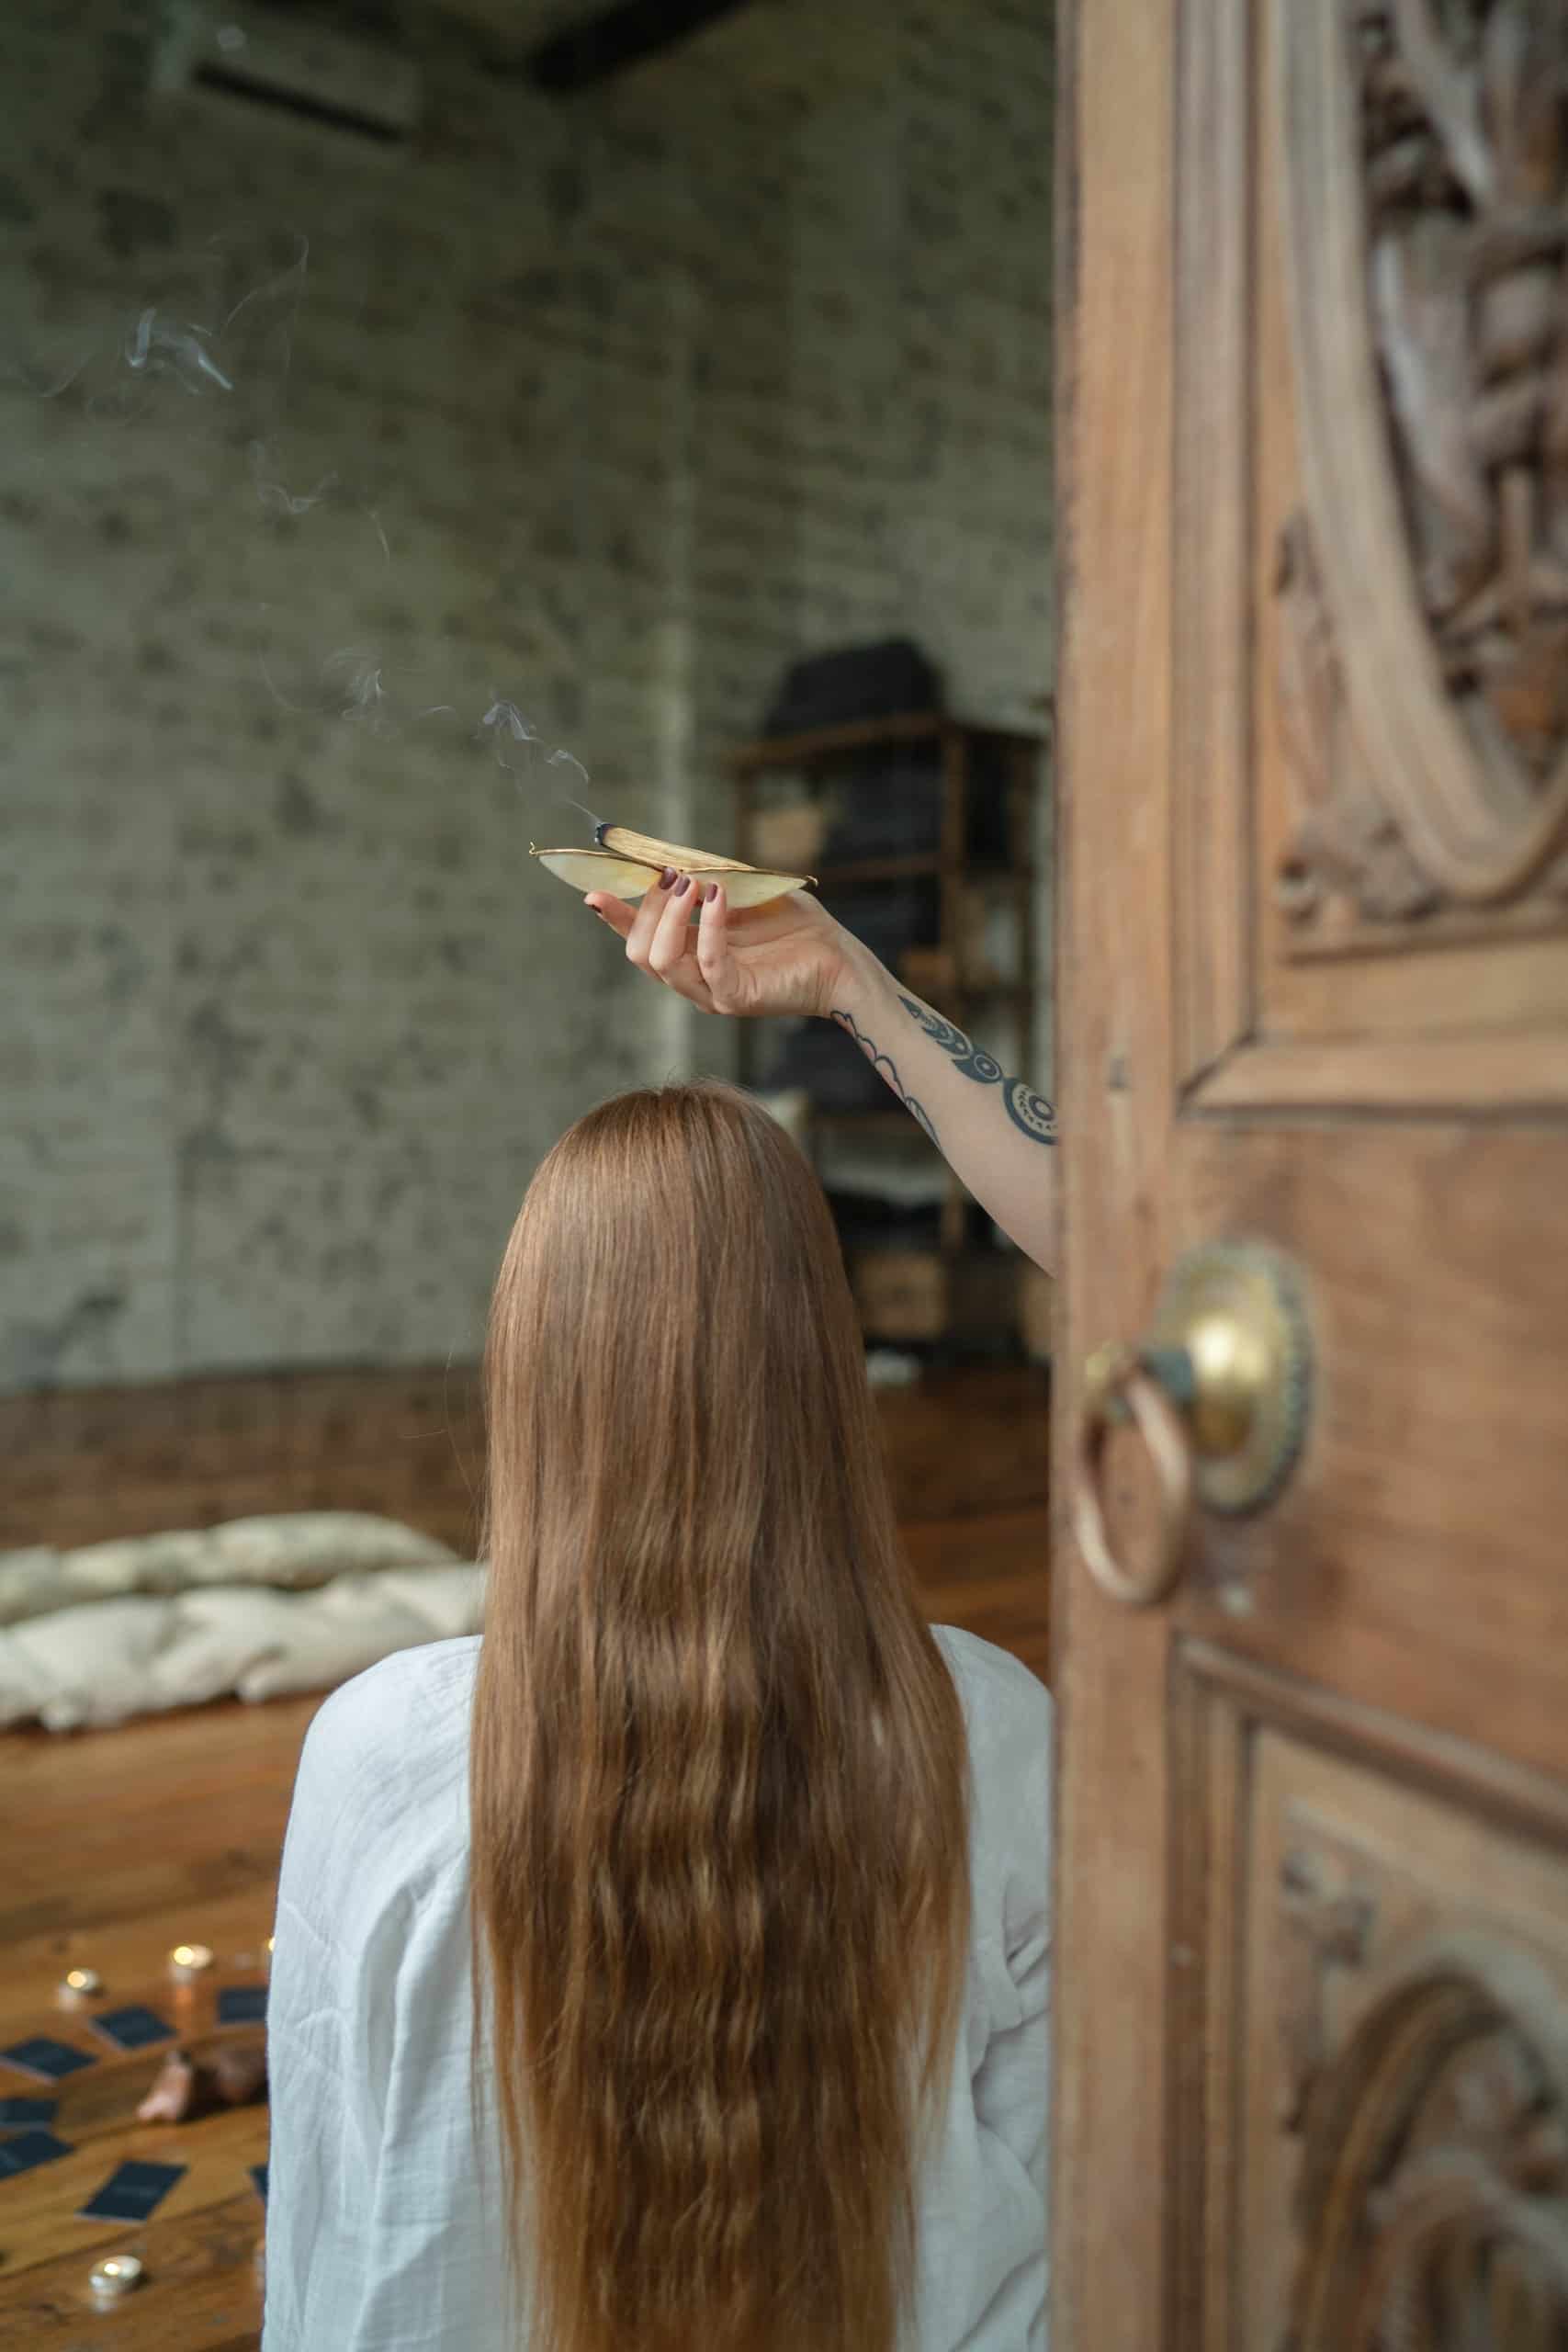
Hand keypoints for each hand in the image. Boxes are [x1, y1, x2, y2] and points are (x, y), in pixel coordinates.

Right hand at [585, 871, 857, 1019]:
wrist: (839, 958)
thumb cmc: (795, 926)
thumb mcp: (743, 891)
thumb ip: (708, 879)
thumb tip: (669, 856)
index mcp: (688, 953)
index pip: (638, 939)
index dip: (614, 916)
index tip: (593, 890)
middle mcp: (693, 978)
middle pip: (639, 952)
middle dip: (645, 909)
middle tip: (671, 876)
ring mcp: (712, 992)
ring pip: (661, 961)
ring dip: (670, 915)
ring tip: (692, 883)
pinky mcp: (737, 998)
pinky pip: (707, 962)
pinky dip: (709, 925)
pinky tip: (719, 896)